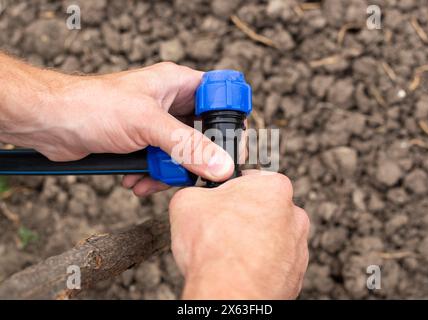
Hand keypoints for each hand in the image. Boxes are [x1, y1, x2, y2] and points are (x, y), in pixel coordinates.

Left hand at [0, 57, 233, 195]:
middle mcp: (171, 103)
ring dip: (168, 173)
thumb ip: (187, 146)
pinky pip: (161, 165)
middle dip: (195, 157)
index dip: (229, 120)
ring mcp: (157, 125)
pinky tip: (135, 182)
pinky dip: (151, 178)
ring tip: (150, 180)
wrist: (52, 123)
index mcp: (177, 83)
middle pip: (203, 132)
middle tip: (192, 172)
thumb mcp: (148, 124)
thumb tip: (221, 165)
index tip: (231, 146)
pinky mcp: (142, 144)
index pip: (220, 96)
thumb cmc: (94, 106)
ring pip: (182, 154)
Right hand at [169, 170, 309, 299]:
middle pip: (264, 208)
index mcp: (274, 187)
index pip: (252, 179)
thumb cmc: (215, 248)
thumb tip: (196, 196)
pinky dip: (261, 264)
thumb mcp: (187, 201)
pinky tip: (240, 269)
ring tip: (229, 253)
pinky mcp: (296, 274)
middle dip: (244, 216)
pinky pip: (275, 261)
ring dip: (253, 241)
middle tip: (221, 228)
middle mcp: (294, 214)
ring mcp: (298, 246)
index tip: (220, 200)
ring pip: (271, 236)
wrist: (229, 294)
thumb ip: (197, 191)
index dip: (231, 190)